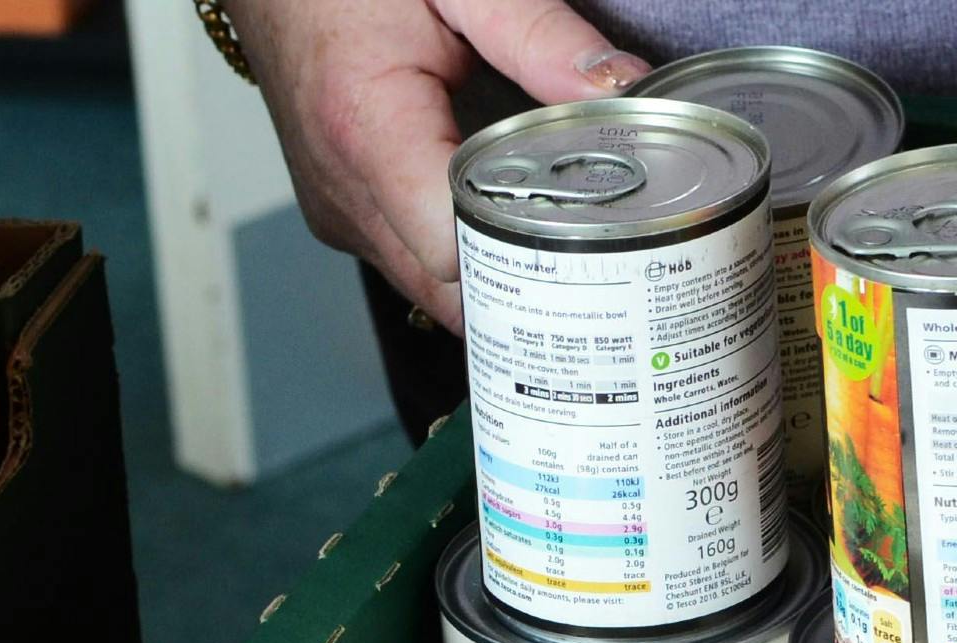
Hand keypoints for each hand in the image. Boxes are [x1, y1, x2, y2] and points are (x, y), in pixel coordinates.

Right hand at [225, 0, 649, 331]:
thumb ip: (539, 33)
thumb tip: (617, 85)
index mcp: (366, 132)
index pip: (452, 253)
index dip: (518, 258)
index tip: (578, 243)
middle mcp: (344, 193)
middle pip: (447, 295)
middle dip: (518, 292)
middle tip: (588, 271)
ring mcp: (339, 214)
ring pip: (430, 294)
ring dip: (489, 282)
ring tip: (547, 251)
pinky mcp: (341, 217)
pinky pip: (410, 268)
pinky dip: (457, 262)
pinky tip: (496, 229)